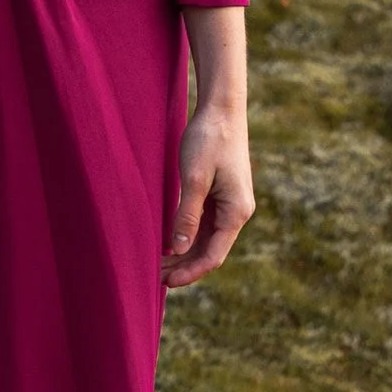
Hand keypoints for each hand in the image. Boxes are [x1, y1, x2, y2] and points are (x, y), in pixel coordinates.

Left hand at [164, 97, 253, 287]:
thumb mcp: (194, 179)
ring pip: (207, 239)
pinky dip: (187, 236)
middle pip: (210, 250)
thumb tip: (179, 248)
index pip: (213, 255)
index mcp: (236, 212)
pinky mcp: (221, 195)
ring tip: (157, 264)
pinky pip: (205, 224)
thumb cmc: (208, 140)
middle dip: (184, 266)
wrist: (221, 110)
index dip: (190, 272)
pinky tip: (168, 242)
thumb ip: (187, 215)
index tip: (166, 282)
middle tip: (154, 277)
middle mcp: (237, 212)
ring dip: (184, 253)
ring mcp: (230, 204)